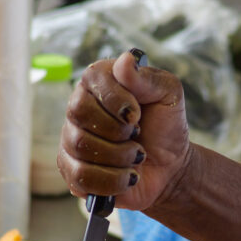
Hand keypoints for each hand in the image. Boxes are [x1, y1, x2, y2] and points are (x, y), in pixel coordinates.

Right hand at [57, 50, 191, 210]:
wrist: (169, 168)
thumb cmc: (166, 127)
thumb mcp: (169, 96)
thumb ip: (148, 78)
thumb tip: (125, 60)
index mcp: (99, 82)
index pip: (92, 81)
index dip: (117, 100)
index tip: (138, 114)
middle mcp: (79, 108)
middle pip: (78, 113)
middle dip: (117, 130)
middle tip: (137, 134)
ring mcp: (71, 140)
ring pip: (81, 146)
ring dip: (119, 156)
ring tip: (136, 156)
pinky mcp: (72, 172)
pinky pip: (80, 176)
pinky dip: (112, 180)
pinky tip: (127, 176)